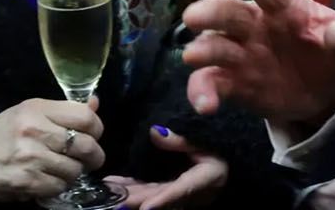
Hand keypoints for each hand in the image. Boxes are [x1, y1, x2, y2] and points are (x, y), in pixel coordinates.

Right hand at [0, 97, 105, 203]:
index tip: (93, 135)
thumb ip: (61, 110)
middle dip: (94, 156)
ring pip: (75, 170)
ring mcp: (31, 158)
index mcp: (36, 108)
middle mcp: (35, 130)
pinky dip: (58, 186)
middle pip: (86, 145)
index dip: (97, 128)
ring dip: (73, 173)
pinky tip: (47, 180)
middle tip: (90, 159)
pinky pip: (59, 187)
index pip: (85, 117)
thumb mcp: (27, 113)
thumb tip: (95, 104)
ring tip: (61, 169)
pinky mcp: (28, 182)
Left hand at [103, 126, 227, 208]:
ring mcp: (184, 193)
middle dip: (137, 199)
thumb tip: (154, 132)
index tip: (146, 207)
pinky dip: (136, 189)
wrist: (226, 157)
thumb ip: (181, 139)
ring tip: (108, 191)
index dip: (164, 199)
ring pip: (155, 195)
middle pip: (163, 196)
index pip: (182, 189)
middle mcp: (195, 192)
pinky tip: (118, 186)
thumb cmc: (219, 144)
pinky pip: (154, 191)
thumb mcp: (205, 138)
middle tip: (113, 199)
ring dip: (132, 194)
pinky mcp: (175, 190)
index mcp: (207, 178)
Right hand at [181, 0, 334, 129]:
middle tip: (194, 17)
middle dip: (210, 12)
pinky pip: (213, 83)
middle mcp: (256, 25)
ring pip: (214, 46)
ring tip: (192, 59)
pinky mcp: (234, 82)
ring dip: (201, 51)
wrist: (329, 91)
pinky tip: (204, 105)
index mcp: (286, 7)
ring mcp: (242, 54)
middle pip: (229, 11)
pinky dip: (203, 92)